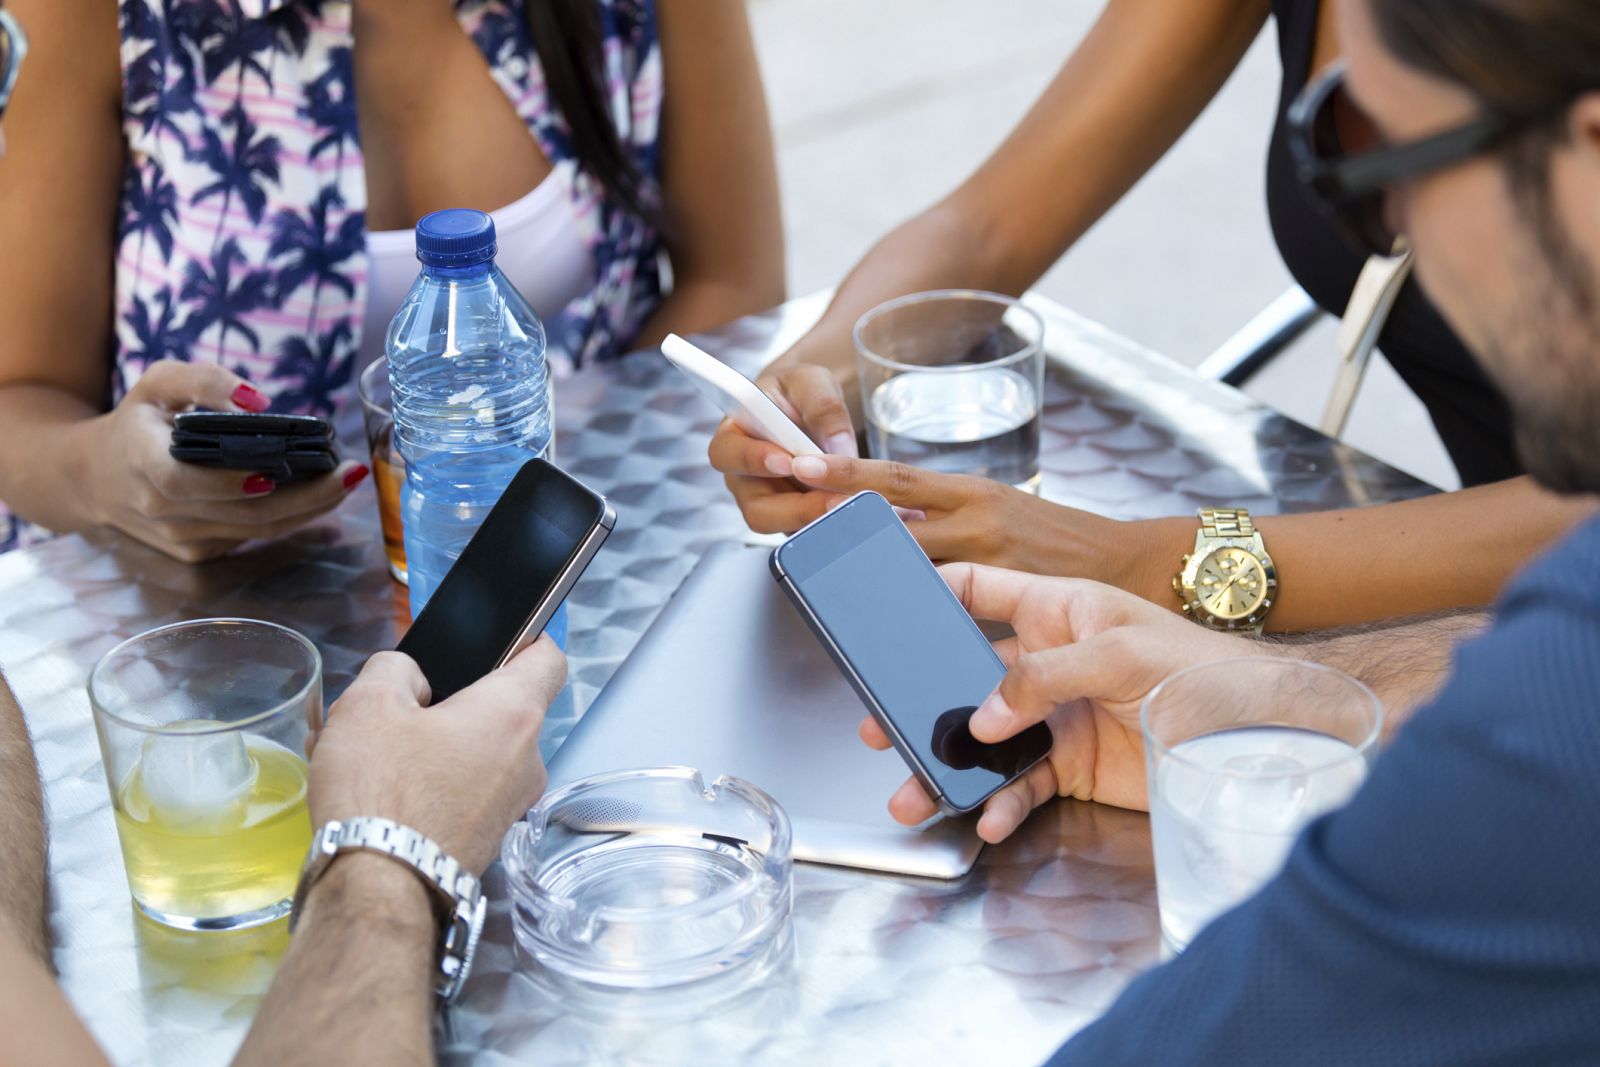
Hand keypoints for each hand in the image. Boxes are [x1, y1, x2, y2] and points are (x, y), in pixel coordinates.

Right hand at [80, 360, 367, 562]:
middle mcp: (159, 509)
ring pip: (255, 530)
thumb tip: (258, 400)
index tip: (276, 471)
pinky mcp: (198, 553)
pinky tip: (322, 496)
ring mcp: (179, 538)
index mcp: (140, 461)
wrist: (95, 478)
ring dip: (309, 509)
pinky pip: (252, 536)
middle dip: (304, 496)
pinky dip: (291, 518)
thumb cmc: (137, 422)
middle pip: (241, 513)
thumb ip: (204, 380)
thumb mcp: (158, 384)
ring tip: (347, 481)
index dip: (229, 482)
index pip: (183, 482)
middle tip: (349, 473)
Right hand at [308, 640, 566, 872]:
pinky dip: (440, 784)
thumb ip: (394, 669)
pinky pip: (471, 791)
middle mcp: (527, 760)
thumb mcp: (368, 705)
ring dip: (444, 745)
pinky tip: (391, 791)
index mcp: (512, 714)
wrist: (379, 893)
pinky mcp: (488, 838)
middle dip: (459, 700)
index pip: (548, 658)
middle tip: (408, 703)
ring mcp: (512, 804)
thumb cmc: (382, 797)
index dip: (526, 638)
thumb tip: (409, 678)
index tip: (498, 637)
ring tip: (385, 752)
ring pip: (484, 753)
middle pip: (507, 708)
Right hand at [708, 362, 860, 533]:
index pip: (727, 454)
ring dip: (816, 520)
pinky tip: (855, 514)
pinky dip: (829, 525)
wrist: (813, 408)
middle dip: (796, 508)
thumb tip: (839, 448)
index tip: (788, 462)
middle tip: (833, 500)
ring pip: (782, 526)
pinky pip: (806, 531)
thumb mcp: (812, 382)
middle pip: (755, 507)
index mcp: (734, 435)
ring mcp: (768, 501)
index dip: (752, 461)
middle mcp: (744, 476)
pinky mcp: (792, 516)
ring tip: (850, 508)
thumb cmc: (801, 391)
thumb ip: (823, 407)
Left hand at [786, 452, 1158, 583]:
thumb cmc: (1056, 536)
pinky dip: (924, 616)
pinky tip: (897, 626)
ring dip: (874, 578)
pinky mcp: (1009, 602)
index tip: (802, 465)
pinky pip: (954, 613)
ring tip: (831, 584)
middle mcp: (979, 521)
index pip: (897, 477)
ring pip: (917, 571)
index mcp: (973, 491)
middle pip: (896, 526)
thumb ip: (946, 515)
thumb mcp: (1000, 507)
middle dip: (845, 531)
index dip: (846, 472)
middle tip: (795, 531)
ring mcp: (994, 564)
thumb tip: (885, 520)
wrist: (1128, 563)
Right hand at [860, 564, 1256, 842]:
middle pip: (966, 678)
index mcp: (1058, 610)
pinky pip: (1023, 786)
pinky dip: (1003, 805)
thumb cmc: (1203, 667)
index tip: (888, 612)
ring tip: (913, 793)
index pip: (982, 590)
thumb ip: (1045, 676)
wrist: (1258, 733)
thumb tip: (984, 716)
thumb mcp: (1121, 651)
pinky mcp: (1073, 766)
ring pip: (985, 743)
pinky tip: (989, 818)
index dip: (934, 593)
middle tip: (880, 726)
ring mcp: (1057, 716)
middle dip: (921, 703)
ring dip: (949, 769)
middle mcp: (1049, 661)